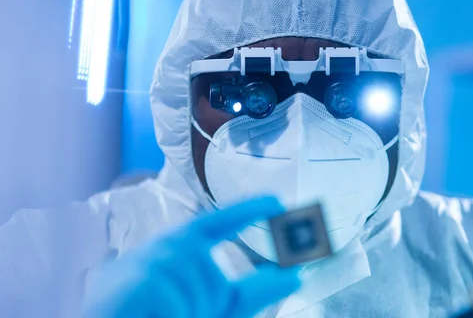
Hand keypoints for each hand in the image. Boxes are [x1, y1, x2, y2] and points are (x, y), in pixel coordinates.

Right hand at [84, 196, 299, 317]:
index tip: (278, 201)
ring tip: (158, 313)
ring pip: (198, 301)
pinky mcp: (139, 283)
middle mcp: (167, 245)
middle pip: (215, 284)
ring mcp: (151, 262)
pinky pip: (178, 310)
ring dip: (185, 316)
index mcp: (183, 243)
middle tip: (177, 313)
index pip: (219, 221)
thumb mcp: (211, 303)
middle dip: (204, 310)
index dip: (249, 209)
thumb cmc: (160, 310)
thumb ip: (252, 290)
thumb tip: (298, 276)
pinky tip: (150, 315)